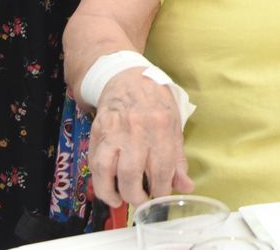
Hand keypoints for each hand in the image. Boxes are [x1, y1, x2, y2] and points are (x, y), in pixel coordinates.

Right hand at [86, 67, 192, 208]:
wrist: (127, 77)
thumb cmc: (155, 101)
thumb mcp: (174, 124)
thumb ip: (178, 159)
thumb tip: (185, 187)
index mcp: (161, 125)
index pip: (161, 168)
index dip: (160, 190)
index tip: (160, 197)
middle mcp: (135, 129)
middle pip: (131, 172)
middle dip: (136, 195)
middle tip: (141, 201)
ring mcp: (113, 130)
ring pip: (106, 169)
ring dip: (112, 192)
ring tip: (120, 200)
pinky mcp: (96, 132)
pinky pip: (94, 162)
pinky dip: (98, 180)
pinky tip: (106, 188)